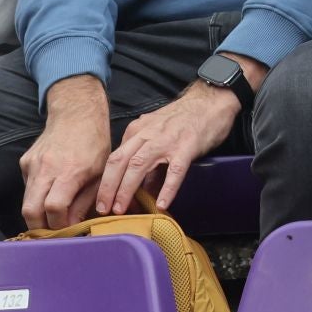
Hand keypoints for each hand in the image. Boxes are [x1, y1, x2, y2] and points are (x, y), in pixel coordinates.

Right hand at [19, 76, 111, 230]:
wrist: (76, 113)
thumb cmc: (95, 144)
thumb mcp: (100, 174)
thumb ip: (85, 202)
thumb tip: (72, 226)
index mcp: (69, 172)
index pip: (54, 209)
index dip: (58, 226)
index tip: (66, 231)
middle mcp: (46, 168)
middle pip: (30, 211)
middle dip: (39, 228)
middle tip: (52, 232)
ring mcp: (32, 164)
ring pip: (25, 201)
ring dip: (36, 214)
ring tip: (52, 216)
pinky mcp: (25, 161)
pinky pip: (27, 187)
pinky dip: (35, 196)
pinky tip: (49, 191)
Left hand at [97, 81, 242, 216]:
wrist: (210, 101)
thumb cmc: (184, 120)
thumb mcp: (157, 135)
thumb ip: (147, 160)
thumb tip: (140, 191)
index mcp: (137, 131)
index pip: (114, 158)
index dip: (104, 182)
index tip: (101, 202)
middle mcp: (147, 134)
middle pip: (119, 162)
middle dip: (108, 188)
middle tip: (103, 210)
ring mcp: (167, 140)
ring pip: (139, 165)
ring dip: (127, 189)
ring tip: (122, 209)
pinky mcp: (187, 146)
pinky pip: (174, 170)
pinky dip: (166, 188)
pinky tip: (161, 204)